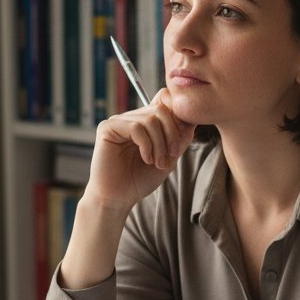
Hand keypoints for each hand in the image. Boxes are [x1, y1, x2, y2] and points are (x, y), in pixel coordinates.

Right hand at [86, 89, 195, 211]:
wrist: (118, 199)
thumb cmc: (140, 180)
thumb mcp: (169, 157)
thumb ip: (179, 137)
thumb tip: (192, 119)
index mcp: (145, 122)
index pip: (164, 100)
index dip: (177, 116)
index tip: (180, 142)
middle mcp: (131, 118)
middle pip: (161, 108)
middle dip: (171, 133)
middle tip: (171, 155)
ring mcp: (119, 121)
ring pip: (150, 119)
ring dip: (160, 144)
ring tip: (157, 162)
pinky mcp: (107, 128)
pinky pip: (135, 127)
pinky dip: (146, 145)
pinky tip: (146, 159)